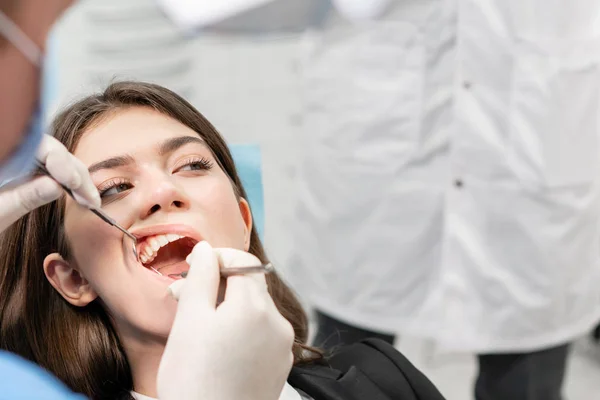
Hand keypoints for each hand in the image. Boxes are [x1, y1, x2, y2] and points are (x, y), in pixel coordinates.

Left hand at [0, 134, 100, 232]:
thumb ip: (24, 196)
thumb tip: (57, 186)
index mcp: (6, 153)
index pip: (37, 144)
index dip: (59, 160)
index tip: (72, 183)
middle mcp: (12, 152)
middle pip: (50, 150)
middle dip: (74, 172)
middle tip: (90, 199)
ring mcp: (18, 163)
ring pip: (53, 159)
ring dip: (74, 177)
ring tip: (88, 200)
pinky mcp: (22, 174)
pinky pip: (48, 168)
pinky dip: (65, 180)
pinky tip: (76, 194)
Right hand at [157, 242, 294, 399]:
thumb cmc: (193, 379)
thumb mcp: (189, 321)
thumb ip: (201, 277)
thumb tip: (208, 250)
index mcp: (255, 307)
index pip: (243, 261)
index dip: (217, 258)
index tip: (194, 268)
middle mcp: (277, 323)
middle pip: (249, 286)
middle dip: (219, 284)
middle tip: (185, 298)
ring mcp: (281, 346)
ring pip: (254, 310)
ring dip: (228, 307)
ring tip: (199, 326)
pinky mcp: (279, 365)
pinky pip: (261, 333)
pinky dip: (240, 330)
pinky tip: (217, 347)